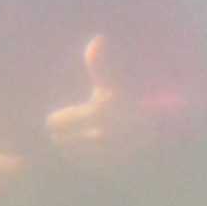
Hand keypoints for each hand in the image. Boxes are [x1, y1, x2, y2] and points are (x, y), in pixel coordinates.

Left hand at [46, 34, 154, 167]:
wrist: (150, 131)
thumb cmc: (124, 103)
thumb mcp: (112, 84)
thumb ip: (99, 64)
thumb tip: (98, 38)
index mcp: (95, 113)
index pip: (56, 122)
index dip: (55, 119)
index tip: (59, 118)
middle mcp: (99, 135)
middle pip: (59, 140)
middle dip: (60, 135)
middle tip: (66, 131)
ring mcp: (103, 154)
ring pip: (68, 154)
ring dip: (68, 148)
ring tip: (73, 141)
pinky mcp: (107, 167)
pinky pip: (80, 165)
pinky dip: (78, 160)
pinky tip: (84, 152)